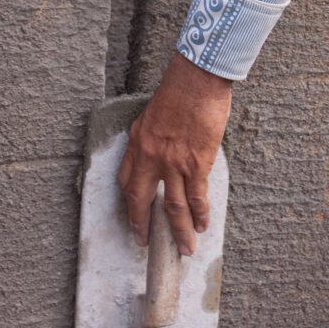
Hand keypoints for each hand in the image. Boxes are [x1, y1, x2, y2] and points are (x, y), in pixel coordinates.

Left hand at [117, 52, 231, 255]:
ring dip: (179, 230)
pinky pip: (197, 196)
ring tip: (184, 248)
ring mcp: (173, 163)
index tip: (133, 215)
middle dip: (144, 226)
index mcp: (137, 143)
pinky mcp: (196, 163)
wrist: (197, 79)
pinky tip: (202, 225)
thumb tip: (156, 154)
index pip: (126, 181)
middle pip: (142, 201)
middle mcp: (151, 157)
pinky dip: (200, 213)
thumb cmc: (178, 90)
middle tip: (145, 244)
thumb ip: (150, 137)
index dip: (129, 203)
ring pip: (173, 207)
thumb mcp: (151, 114)